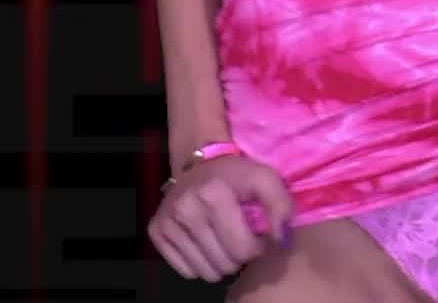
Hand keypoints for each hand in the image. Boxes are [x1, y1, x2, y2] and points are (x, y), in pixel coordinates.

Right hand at [149, 153, 294, 282]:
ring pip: (206, 272)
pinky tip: (203, 242)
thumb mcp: (265, 180)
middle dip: (238, 256)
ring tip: (222, 240)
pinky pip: (185, 271)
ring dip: (219, 262)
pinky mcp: (156, 230)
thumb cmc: (235, 176)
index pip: (244, 249)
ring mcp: (167, 220)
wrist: (198, 164)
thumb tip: (280, 240)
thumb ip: (281, 207)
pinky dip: (198, 262)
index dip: (257, 247)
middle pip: (225, 264)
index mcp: (213, 193)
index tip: (256, 234)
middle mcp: (185, 207)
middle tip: (238, 236)